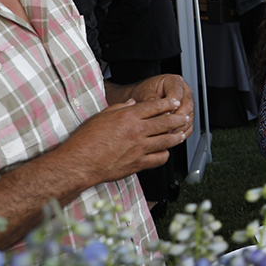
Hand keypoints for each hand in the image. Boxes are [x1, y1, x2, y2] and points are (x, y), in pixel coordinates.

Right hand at [63, 97, 188, 186]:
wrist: (80, 163)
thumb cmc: (86, 140)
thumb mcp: (101, 116)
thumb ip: (120, 108)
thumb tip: (132, 102)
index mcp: (128, 117)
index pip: (155, 106)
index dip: (168, 103)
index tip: (175, 101)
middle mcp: (137, 131)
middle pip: (166, 122)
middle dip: (178, 118)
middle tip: (184, 116)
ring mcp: (139, 148)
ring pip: (167, 140)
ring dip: (177, 136)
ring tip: (182, 133)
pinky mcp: (139, 164)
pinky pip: (159, 159)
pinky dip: (165, 154)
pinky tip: (165, 151)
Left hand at [126, 74, 194, 141]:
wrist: (141, 99)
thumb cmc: (143, 93)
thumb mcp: (143, 91)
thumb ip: (149, 97)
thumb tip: (155, 103)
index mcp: (174, 81)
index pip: (177, 95)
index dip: (170, 107)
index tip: (162, 115)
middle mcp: (184, 91)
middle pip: (187, 107)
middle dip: (177, 119)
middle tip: (166, 128)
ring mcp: (187, 104)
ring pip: (190, 118)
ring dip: (179, 127)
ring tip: (167, 134)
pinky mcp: (187, 116)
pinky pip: (189, 126)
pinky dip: (181, 132)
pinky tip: (172, 137)